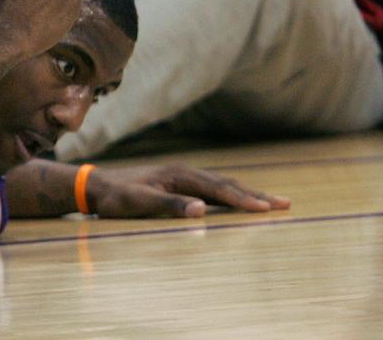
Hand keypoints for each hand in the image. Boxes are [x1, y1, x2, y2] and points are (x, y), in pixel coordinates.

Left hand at [86, 163, 290, 217]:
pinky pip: (212, 190)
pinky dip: (230, 195)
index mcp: (180, 175)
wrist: (97, 185)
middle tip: (285, 204)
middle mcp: (185, 172)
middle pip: (227, 185)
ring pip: (222, 186)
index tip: (267, 209)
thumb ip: (170, 205)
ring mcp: (182, 177)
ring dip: (246, 194)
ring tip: (271, 202)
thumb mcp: (140, 203)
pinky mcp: (177, 184)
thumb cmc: (117, 197)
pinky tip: (238, 202)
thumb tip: (202, 210)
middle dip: (256, 195)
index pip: (219, 190)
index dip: (243, 200)